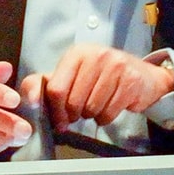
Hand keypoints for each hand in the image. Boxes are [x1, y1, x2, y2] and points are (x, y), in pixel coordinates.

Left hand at [30, 47, 173, 131]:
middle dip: (75, 115)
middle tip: (82, 111)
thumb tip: (30, 101)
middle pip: (73, 103)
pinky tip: (111, 105)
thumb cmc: (102, 78)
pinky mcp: (131, 81)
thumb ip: (45, 85)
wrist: (144, 77)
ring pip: (91, 110)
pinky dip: (106, 117)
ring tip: (98, 104)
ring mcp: (115, 67)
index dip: (56, 111)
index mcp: (76, 54)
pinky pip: (108, 113)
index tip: (60, 120)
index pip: (56, 90)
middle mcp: (95, 56)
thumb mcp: (72, 75)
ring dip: (92, 115)